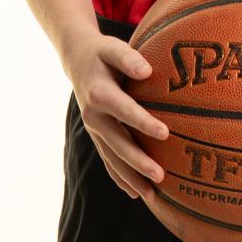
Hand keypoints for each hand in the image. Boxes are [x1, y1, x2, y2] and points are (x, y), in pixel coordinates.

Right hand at [67, 33, 170, 198]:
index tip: (165, 133)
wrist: (76, 59)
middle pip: (118, 142)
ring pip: (112, 157)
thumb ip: (127, 57)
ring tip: (151, 194)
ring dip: (131, 177)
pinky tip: (135, 193)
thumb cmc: (101, 53)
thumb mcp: (111, 47)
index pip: (124, 110)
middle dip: (138, 161)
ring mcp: (94, 129)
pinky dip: (120, 178)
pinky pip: (108, 160)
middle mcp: (93, 115)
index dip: (143, 122)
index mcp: (99, 93)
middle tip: (160, 175)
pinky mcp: (97, 135)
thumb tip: (147, 70)